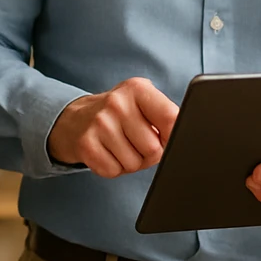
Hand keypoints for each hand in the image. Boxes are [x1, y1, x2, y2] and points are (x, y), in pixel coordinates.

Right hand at [47, 77, 178, 177]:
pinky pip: (113, 171)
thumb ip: (165, 117)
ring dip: (131, 163)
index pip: (171, 118)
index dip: (174, 137)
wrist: (75, 119)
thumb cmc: (119, 114)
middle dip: (149, 154)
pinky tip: (107, 153)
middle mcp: (117, 102)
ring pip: (134, 164)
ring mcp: (99, 123)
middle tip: (136, 143)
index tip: (167, 139)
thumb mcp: (143, 103)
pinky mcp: (86, 144)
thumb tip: (185, 140)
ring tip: (120, 146)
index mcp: (137, 88)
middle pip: (153, 148)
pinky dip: (113, 168)